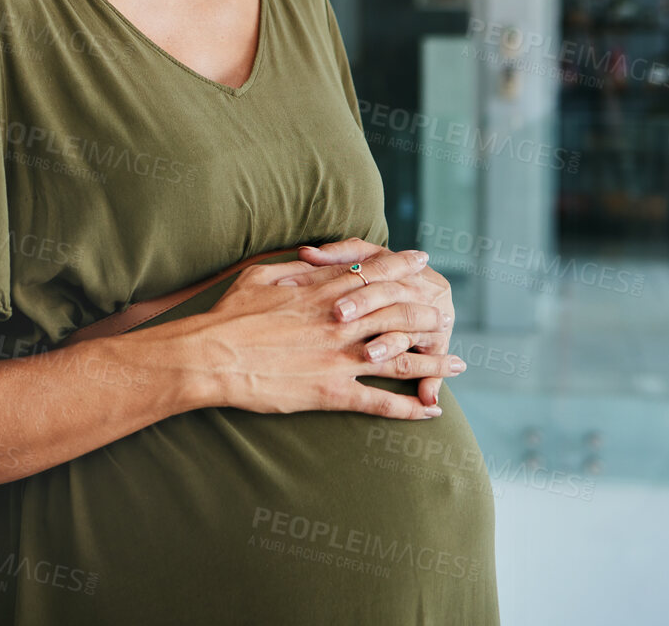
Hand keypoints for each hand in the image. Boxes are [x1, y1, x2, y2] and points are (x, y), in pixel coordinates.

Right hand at [193, 245, 462, 419]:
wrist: (210, 356)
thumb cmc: (227, 316)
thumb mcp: (258, 277)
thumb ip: (292, 268)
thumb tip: (310, 258)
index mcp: (322, 292)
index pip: (375, 274)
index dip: (403, 266)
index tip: (423, 261)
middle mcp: (340, 323)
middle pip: (399, 313)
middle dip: (428, 314)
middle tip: (447, 316)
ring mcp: (339, 358)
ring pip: (401, 358)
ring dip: (434, 362)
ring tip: (458, 365)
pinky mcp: (332, 392)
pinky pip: (381, 403)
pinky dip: (409, 408)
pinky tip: (430, 411)